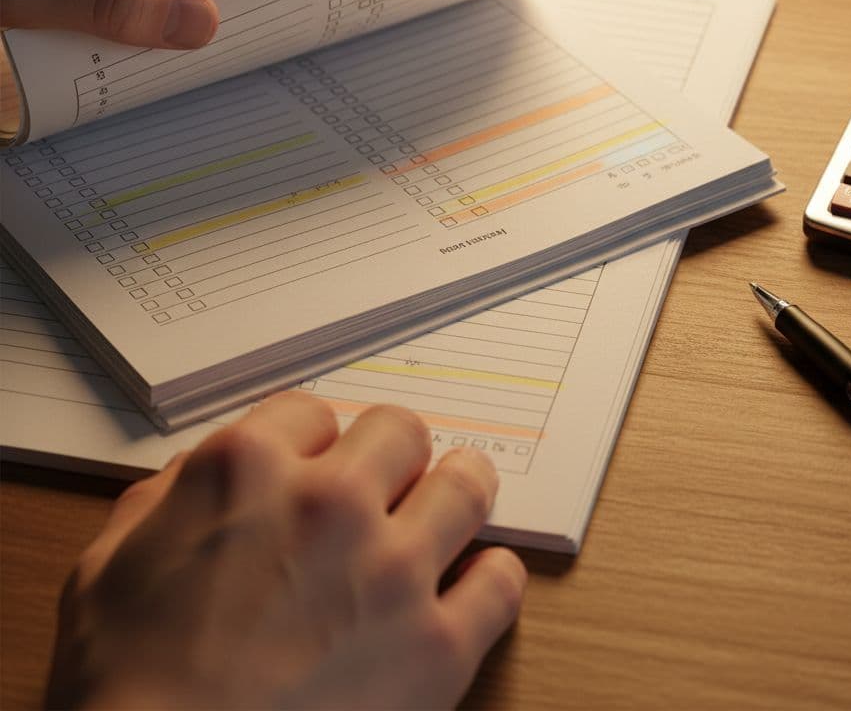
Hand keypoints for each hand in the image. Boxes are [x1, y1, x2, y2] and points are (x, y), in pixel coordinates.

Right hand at [46, 393, 525, 709]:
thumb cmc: (124, 692)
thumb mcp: (106, 573)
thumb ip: (161, 503)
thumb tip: (197, 479)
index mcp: (247, 471)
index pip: (309, 411)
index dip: (312, 439)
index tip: (318, 460)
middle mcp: (329, 502)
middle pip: (397, 431)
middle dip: (389, 453)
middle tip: (388, 479)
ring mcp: (392, 571)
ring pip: (465, 484)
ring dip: (458, 488)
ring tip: (453, 499)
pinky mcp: (436, 646)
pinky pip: (500, 583)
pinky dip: (494, 576)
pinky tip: (478, 578)